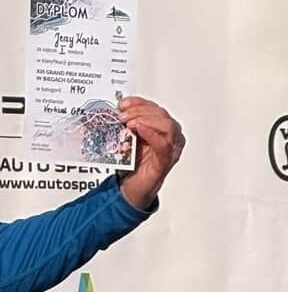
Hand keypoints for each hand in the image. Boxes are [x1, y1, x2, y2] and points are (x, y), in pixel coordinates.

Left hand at [116, 96, 184, 210]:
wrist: (131, 189)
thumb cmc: (132, 164)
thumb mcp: (127, 139)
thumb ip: (127, 125)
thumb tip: (119, 110)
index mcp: (161, 127)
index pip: (154, 107)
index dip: (139, 103)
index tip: (123, 104)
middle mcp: (170, 136)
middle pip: (161, 114)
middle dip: (139, 111)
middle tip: (123, 116)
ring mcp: (171, 148)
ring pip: (166, 125)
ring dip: (146, 120)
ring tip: (129, 123)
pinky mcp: (166, 161)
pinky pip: (163, 145)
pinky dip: (152, 134)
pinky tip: (139, 129)